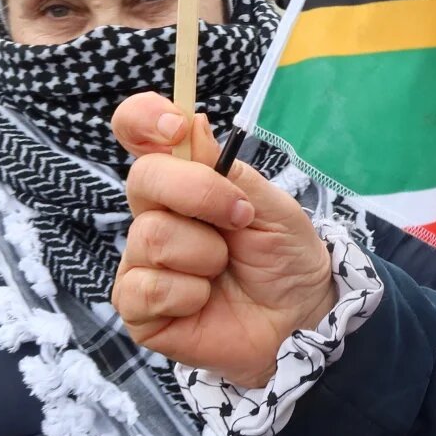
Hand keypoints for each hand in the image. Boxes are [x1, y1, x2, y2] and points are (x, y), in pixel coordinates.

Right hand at [110, 93, 336, 386]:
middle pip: (144, 179)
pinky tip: (205, 301)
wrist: (298, 316)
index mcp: (183, 181)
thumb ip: (227, 170)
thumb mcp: (269, 205)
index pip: (138, 132)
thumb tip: (192, 122)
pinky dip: (190, 294)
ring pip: (154, 236)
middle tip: (241, 218)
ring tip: (225, 269)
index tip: (175, 126)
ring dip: (206, 254)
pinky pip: (148, 288)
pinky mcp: (137, 307)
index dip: (144, 119)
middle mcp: (154, 215)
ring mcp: (142, 261)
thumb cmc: (284, 256)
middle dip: (200, 194)